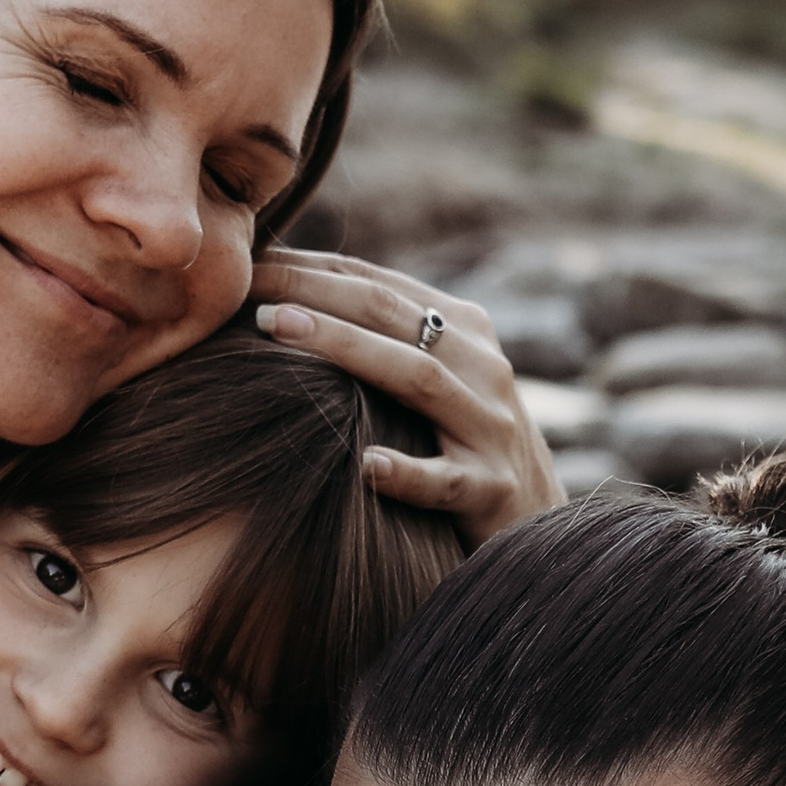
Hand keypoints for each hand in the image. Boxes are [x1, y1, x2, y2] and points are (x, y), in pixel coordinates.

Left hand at [252, 250, 565, 546]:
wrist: (539, 525)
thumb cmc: (462, 447)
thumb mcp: (436, 382)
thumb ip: (383, 342)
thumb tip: (287, 303)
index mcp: (465, 330)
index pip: (377, 283)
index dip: (310, 267)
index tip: (247, 260)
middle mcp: (483, 367)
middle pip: (390, 313)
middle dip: (314, 291)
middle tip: (247, 285)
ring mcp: (489, 428)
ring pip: (417, 378)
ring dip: (345, 349)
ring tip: (277, 330)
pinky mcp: (491, 490)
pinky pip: (445, 479)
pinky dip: (405, 472)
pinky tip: (365, 466)